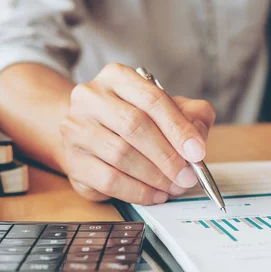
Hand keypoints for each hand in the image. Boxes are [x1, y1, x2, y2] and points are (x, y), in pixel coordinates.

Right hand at [59, 63, 215, 204]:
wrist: (92, 135)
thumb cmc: (136, 120)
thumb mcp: (170, 109)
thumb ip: (192, 116)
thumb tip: (197, 140)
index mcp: (117, 77)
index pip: (152, 99)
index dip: (178, 128)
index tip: (197, 152)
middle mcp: (90, 97)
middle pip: (134, 126)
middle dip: (167, 156)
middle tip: (188, 176)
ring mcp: (76, 129)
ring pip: (120, 155)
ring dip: (155, 176)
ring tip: (175, 186)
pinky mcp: (73, 162)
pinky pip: (109, 180)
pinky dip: (138, 191)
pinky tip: (156, 194)